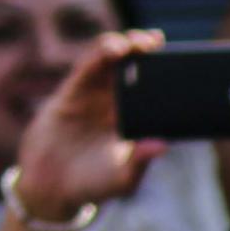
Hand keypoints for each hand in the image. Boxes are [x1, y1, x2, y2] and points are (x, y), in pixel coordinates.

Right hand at [10, 29, 168, 220]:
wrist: (51, 188)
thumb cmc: (92, 185)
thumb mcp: (122, 178)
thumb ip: (140, 161)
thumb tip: (162, 145)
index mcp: (133, 116)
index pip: (150, 84)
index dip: (162, 68)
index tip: (179, 58)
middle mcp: (114, 100)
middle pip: (132, 63)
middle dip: (144, 47)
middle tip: (156, 42)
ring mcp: (92, 93)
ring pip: (108, 58)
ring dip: (122, 45)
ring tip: (136, 43)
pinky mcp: (71, 92)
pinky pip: (86, 67)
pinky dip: (99, 55)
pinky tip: (112, 50)